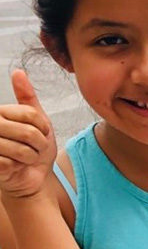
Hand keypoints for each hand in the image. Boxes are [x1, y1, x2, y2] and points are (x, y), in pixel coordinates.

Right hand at [0, 70, 55, 198]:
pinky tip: (16, 167)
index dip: (43, 127)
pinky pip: (12, 163)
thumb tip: (18, 72)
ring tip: (26, 158)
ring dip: (32, 157)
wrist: (32, 176)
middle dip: (40, 144)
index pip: (31, 114)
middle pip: (28, 132)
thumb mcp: (37, 120)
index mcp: (1, 114)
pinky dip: (21, 167)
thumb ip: (27, 97)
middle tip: (35, 149)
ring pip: (21, 149)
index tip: (41, 133)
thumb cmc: (34, 148)